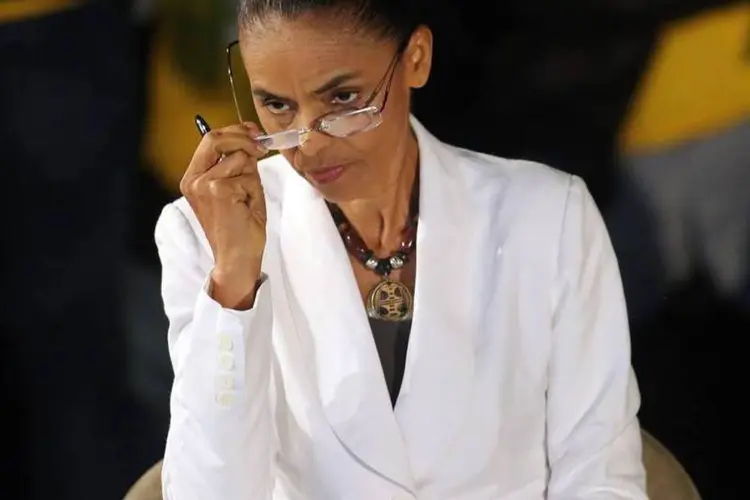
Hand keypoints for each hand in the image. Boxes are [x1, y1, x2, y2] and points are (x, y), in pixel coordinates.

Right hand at [180, 122, 267, 308]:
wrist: (237, 258)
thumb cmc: (240, 227)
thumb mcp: (238, 188)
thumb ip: (238, 165)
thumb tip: (251, 140)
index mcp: (194, 177)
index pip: (210, 139)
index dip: (234, 131)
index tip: (253, 132)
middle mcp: (193, 179)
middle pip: (216, 138)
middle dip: (243, 138)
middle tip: (261, 147)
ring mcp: (204, 184)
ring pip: (239, 158)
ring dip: (252, 176)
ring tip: (247, 199)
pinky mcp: (218, 191)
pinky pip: (248, 175)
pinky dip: (254, 189)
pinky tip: (247, 207)